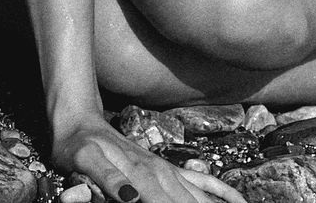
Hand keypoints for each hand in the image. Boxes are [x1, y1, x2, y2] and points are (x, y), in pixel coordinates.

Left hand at [52, 116, 246, 202]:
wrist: (79, 120)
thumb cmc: (77, 145)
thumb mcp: (84, 160)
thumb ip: (107, 180)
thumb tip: (131, 199)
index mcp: (144, 177)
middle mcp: (163, 175)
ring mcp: (169, 172)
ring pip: (202, 199)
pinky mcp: (169, 170)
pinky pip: (203, 183)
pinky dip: (222, 193)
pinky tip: (239, 202)